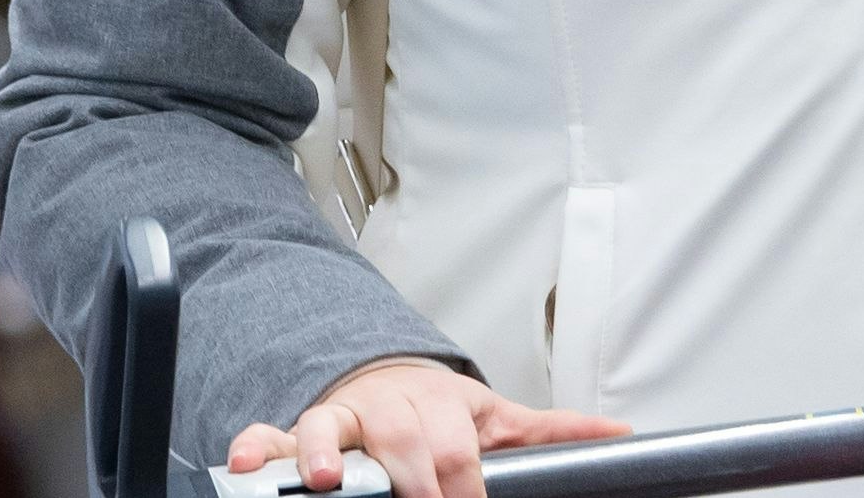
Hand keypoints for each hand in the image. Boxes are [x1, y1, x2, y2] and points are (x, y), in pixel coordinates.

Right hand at [226, 357, 630, 497]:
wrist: (389, 378)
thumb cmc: (440, 411)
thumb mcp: (497, 416)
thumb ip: (551, 432)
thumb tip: (618, 435)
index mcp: (442, 407)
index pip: (455, 449)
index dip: (462, 485)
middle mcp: (391, 409)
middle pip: (402, 444)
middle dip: (413, 483)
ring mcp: (344, 417)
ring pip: (331, 429)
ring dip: (323, 456)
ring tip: (322, 483)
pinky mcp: (301, 428)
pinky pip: (271, 433)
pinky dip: (255, 446)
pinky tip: (245, 462)